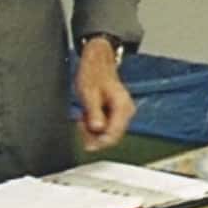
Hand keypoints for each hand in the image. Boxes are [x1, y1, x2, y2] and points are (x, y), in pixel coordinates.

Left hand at [74, 37, 136, 151]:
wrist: (97, 63)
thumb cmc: (93, 74)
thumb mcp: (89, 93)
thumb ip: (94, 112)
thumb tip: (97, 128)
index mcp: (122, 106)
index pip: (114, 134)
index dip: (100, 142)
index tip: (86, 144)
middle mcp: (127, 111)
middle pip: (112, 136)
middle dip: (94, 136)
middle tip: (80, 126)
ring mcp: (123, 113)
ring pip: (109, 133)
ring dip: (93, 131)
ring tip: (82, 117)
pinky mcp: (117, 113)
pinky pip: (107, 127)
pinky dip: (95, 125)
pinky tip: (87, 116)